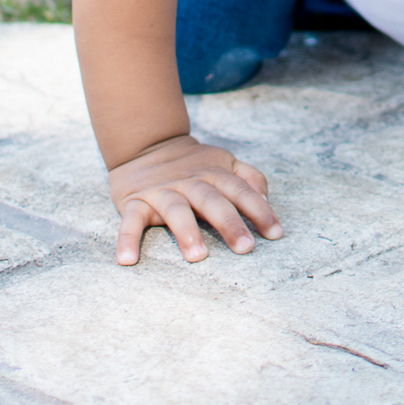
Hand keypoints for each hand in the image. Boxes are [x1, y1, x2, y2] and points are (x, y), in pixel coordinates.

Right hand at [108, 134, 282, 265]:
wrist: (147, 144)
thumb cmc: (194, 163)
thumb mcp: (224, 162)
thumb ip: (248, 178)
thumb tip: (266, 200)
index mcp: (214, 173)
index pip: (241, 191)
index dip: (260, 210)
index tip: (275, 234)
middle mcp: (190, 182)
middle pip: (212, 201)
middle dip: (230, 223)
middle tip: (246, 248)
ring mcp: (162, 191)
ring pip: (176, 210)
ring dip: (186, 232)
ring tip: (198, 256)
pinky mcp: (135, 201)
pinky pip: (130, 221)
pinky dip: (127, 239)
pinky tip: (127, 260)